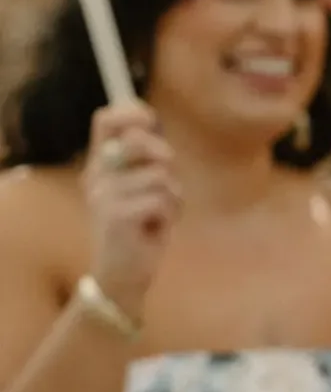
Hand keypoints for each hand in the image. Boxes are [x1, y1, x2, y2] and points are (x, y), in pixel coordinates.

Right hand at [83, 104, 180, 317]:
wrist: (122, 277)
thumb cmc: (139, 233)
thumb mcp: (142, 191)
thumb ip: (148, 163)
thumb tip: (155, 128)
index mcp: (100, 164)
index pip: (106, 121)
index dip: (132, 113)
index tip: (151, 121)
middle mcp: (97, 175)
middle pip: (138, 142)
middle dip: (165, 160)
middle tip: (168, 185)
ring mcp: (105, 195)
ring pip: (160, 176)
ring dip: (172, 199)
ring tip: (158, 218)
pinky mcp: (118, 216)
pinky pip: (162, 201)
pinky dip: (169, 218)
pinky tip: (155, 231)